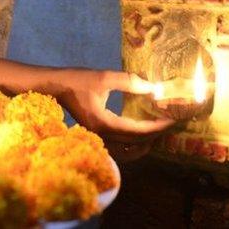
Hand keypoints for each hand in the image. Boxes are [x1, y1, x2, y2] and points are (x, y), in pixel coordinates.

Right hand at [53, 68, 176, 161]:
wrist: (55, 87)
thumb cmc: (78, 81)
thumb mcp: (104, 78)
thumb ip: (129, 82)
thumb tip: (153, 87)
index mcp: (104, 123)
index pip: (137, 131)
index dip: (157, 127)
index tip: (172, 120)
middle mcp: (102, 135)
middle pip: (135, 143)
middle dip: (155, 135)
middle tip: (171, 125)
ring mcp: (97, 138)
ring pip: (126, 150)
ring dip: (144, 144)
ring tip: (157, 133)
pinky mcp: (96, 135)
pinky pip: (118, 147)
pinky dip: (132, 145)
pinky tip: (139, 135)